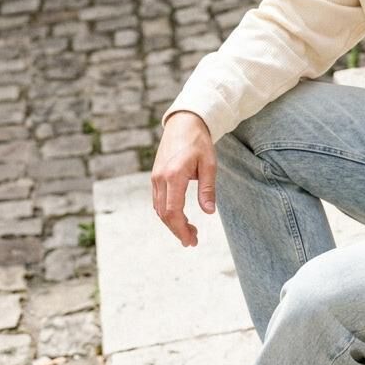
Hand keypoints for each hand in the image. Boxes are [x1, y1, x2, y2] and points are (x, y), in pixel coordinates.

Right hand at [151, 111, 216, 246]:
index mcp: (174, 175)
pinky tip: (180, 217)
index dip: (181, 229)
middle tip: (193, 241)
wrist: (184, 123)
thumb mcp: (209, 164)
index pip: (173, 211)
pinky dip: (167, 212)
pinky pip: (158, 200)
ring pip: (159, 209)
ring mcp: (155, 177)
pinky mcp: (155, 176)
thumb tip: (209, 212)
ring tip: (190, 231)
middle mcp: (160, 178)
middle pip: (164, 214)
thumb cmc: (199, 142)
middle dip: (177, 230)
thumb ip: (208, 189)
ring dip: (172, 223)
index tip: (192, 240)